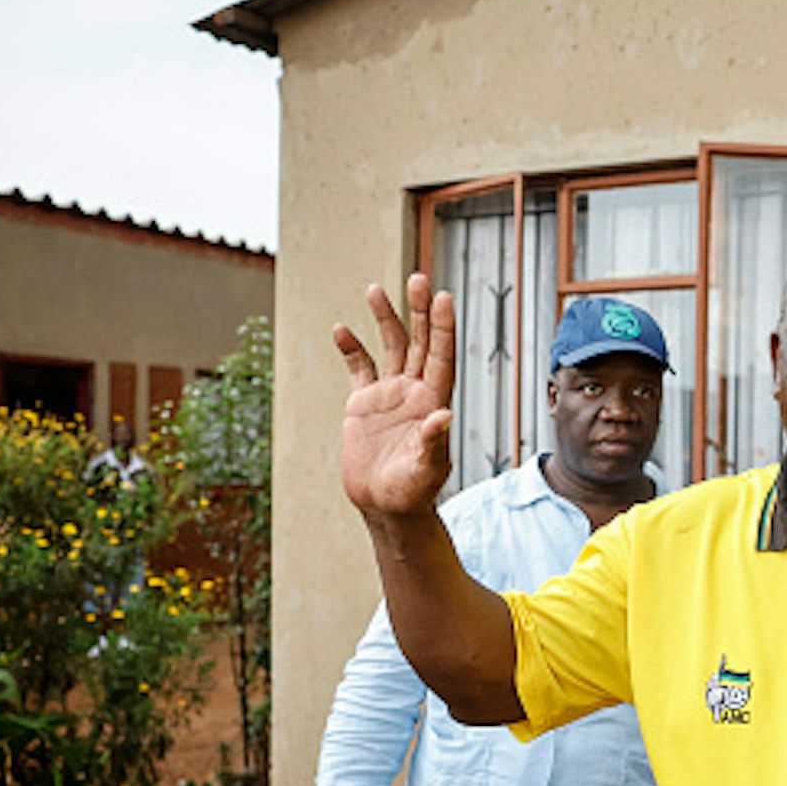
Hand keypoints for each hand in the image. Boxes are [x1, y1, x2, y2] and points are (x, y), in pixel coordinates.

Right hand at [334, 275, 456, 518]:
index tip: (443, 298)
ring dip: (386, 319)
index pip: (441, 357)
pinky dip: (351, 348)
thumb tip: (444, 415)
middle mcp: (414, 391)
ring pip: (390, 347)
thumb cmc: (413, 492)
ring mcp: (389, 394)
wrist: (385, 506)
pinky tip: (342, 329)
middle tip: (419, 278)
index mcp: (433, 401)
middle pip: (419, 342)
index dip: (443, 328)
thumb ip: (433, 443)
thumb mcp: (426, 470)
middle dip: (419, 311)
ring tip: (375, 289)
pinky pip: (358, 368)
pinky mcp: (364, 404)